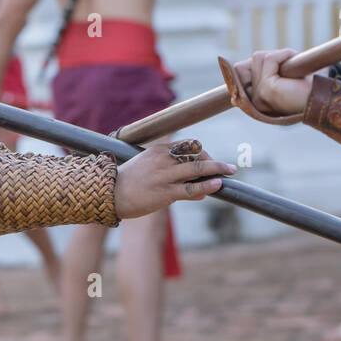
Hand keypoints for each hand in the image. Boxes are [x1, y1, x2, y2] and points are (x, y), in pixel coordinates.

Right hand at [113, 142, 235, 218]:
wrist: (109, 194)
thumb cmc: (128, 181)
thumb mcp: (145, 164)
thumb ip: (166, 166)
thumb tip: (190, 179)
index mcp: (159, 150)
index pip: (189, 146)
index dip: (203, 153)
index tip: (211, 161)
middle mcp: (163, 159)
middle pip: (197, 154)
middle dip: (215, 161)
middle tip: (229, 167)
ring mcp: (165, 176)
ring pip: (197, 169)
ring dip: (217, 170)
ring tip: (230, 172)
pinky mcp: (165, 192)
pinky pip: (191, 188)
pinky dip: (207, 186)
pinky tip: (217, 185)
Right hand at [227, 48, 312, 118]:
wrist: (325, 98)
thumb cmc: (309, 86)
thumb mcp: (282, 74)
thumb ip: (266, 67)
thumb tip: (255, 56)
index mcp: (256, 99)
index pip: (238, 72)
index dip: (250, 66)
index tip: (262, 67)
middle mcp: (254, 101)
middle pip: (247, 63)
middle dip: (270, 60)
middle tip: (289, 70)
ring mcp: (258, 96)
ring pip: (257, 58)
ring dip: (278, 57)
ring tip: (293, 70)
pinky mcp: (266, 90)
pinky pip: (268, 58)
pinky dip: (283, 55)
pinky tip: (294, 68)